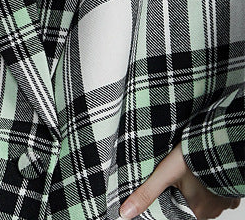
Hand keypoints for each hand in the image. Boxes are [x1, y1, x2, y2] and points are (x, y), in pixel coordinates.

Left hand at [119, 142, 240, 218]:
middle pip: (190, 208)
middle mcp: (212, 211)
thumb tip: (126, 212)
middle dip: (181, 196)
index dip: (169, 204)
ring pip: (203, 200)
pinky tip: (199, 172)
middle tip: (175, 180)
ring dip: (194, 189)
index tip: (165, 193)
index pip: (178, 215)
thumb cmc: (191, 158)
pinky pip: (216, 192)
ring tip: (185, 174)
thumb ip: (145, 194)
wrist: (217, 143)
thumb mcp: (163, 174)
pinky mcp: (229, 189)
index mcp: (196, 212)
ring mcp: (223, 201)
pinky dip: (207, 184)